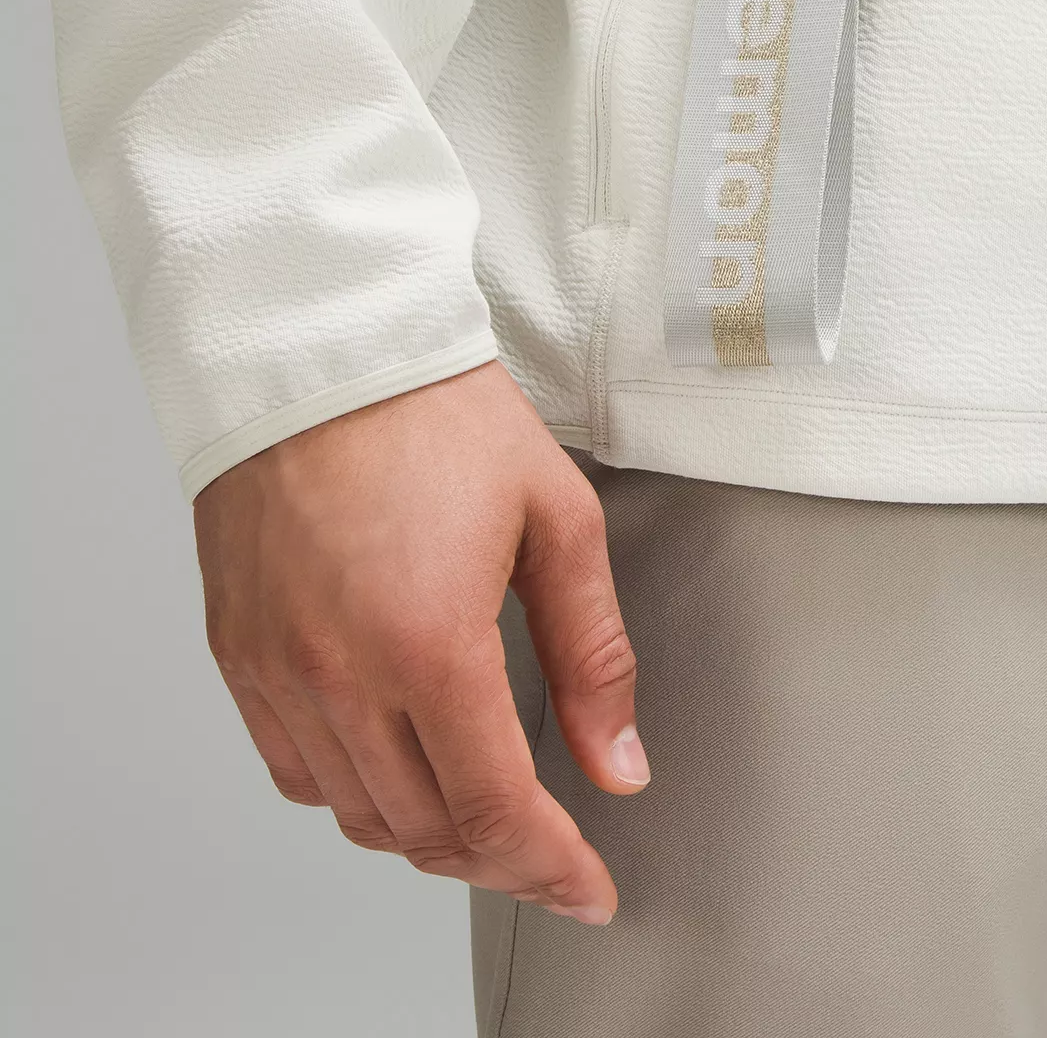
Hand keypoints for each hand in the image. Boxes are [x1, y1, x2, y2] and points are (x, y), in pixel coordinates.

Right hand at [194, 361, 647, 921]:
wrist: (321, 349)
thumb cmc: (436, 412)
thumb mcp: (556, 517)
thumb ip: (592, 653)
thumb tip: (618, 760)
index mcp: (428, 641)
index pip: (493, 810)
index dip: (550, 867)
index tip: (588, 887)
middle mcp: (340, 673)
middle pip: (423, 829)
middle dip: (498, 859)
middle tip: (548, 851)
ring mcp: (278, 669)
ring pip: (355, 814)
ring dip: (426, 834)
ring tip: (483, 816)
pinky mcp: (238, 654)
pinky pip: (293, 769)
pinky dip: (351, 791)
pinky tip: (396, 764)